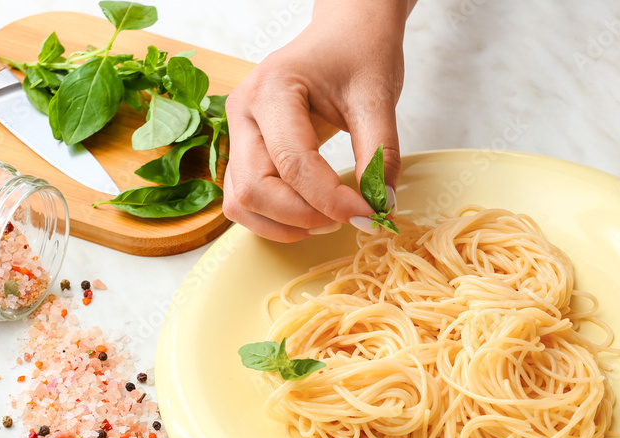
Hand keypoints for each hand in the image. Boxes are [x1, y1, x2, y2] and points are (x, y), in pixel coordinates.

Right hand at [223, 0, 409, 241]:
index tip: (369, 215)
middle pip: (255, 189)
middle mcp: (244, 112)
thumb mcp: (377, 98)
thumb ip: (379, 155)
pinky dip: (275, 218)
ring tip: (330, 219)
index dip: (331, 200)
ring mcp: (239, 133)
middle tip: (349, 218)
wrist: (346, 32)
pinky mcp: (246, 151)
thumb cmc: (359, 52)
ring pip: (241, 202)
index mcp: (272, 90)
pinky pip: (246, 199)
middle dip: (303, 216)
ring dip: (284, 224)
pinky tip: (312, 214)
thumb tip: (380, 208)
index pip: (293, 163)